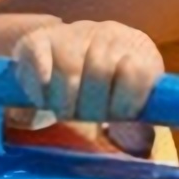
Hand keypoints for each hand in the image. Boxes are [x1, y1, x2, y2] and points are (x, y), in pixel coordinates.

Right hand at [1, 21, 168, 127]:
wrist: (61, 64)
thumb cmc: (103, 94)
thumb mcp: (126, 109)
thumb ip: (136, 130)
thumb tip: (138, 146)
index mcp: (138, 48)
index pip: (138, 73)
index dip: (123, 104)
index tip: (112, 117)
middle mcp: (109, 33)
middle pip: (101, 71)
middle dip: (91, 106)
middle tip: (84, 116)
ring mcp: (73, 32)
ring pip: (70, 69)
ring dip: (65, 102)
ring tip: (64, 112)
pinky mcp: (39, 39)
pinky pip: (40, 60)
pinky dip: (40, 86)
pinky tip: (43, 100)